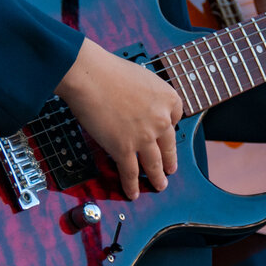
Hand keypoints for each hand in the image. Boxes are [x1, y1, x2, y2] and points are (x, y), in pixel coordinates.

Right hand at [54, 39, 182, 199]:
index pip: (175, 119)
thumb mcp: (143, 78)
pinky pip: (131, 172)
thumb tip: (143, 109)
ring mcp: (145, 137)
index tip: (165, 134)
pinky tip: (133, 193)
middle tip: (170, 170)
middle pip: (169, 146)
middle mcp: (162, 120)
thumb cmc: (110, 71)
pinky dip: (132, 185)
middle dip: (170, 161)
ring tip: (159, 185)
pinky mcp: (125, 148)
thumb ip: (150, 97)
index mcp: (169, 99)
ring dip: (157, 178)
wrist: (90, 76)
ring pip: (155, 164)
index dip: (168, 128)